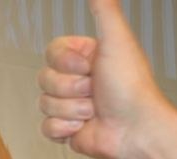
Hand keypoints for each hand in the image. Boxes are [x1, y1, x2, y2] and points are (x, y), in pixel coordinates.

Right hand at [37, 0, 167, 158]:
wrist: (133, 129)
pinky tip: (82, 126)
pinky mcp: (65, 128)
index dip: (65, 63)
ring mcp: (69, 105)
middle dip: (70, 88)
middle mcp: (75, 80)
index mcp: (84, 58)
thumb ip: (104, 12)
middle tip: (94, 91)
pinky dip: (64, 128)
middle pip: (44, 79)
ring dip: (71, 109)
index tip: (88, 66)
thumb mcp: (117, 41)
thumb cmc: (130, 88)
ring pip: (44, 104)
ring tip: (94, 111)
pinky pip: (45, 127)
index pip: (51, 54)